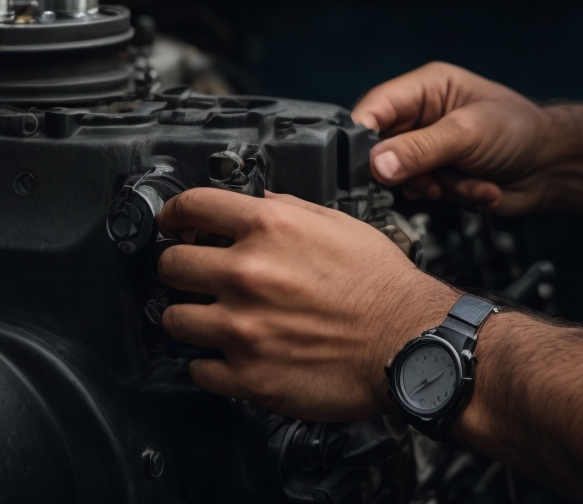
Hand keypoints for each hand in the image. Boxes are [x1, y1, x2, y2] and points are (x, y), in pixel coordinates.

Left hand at [156, 187, 454, 421]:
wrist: (412, 344)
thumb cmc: (383, 287)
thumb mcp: (337, 224)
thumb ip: (287, 211)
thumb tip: (257, 204)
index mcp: (268, 229)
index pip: (190, 207)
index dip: (174, 214)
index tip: (172, 224)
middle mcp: (247, 274)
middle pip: (171, 264)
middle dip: (180, 268)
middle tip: (193, 276)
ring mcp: (243, 328)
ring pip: (173, 318)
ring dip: (188, 317)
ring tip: (209, 319)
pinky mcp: (248, 376)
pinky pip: (197, 369)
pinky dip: (208, 364)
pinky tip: (227, 355)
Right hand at [351, 62, 567, 213]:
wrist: (556, 167)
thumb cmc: (521, 131)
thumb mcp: (468, 134)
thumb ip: (420, 149)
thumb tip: (377, 164)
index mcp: (424, 88)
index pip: (374, 108)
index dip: (364, 135)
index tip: (366, 164)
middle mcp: (421, 116)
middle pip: (381, 146)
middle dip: (405, 168)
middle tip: (425, 179)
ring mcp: (429, 148)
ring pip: (402, 176)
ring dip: (434, 186)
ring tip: (462, 181)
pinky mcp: (439, 176)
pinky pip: (426, 192)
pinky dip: (453, 195)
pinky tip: (480, 188)